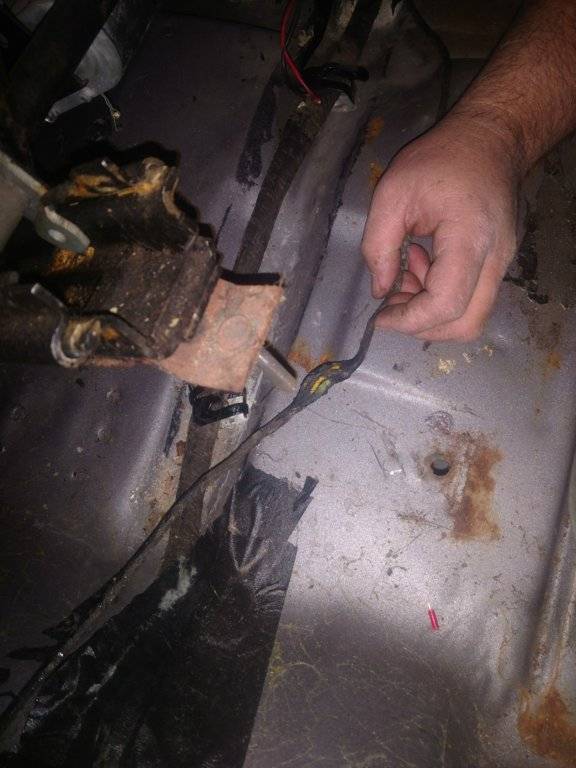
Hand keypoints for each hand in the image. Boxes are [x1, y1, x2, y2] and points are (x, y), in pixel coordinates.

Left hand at [361, 118, 519, 340]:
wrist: (490, 139)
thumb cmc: (441, 158)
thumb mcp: (392, 194)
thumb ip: (378, 246)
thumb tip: (380, 291)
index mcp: (469, 239)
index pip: (445, 305)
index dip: (409, 321)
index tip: (380, 316)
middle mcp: (495, 259)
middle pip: (465, 324)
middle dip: (422, 326)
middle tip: (392, 303)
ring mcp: (502, 264)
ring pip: (471, 317)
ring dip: (431, 313)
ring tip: (405, 274)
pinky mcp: (498, 264)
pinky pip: (472, 299)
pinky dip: (442, 298)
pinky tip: (421, 265)